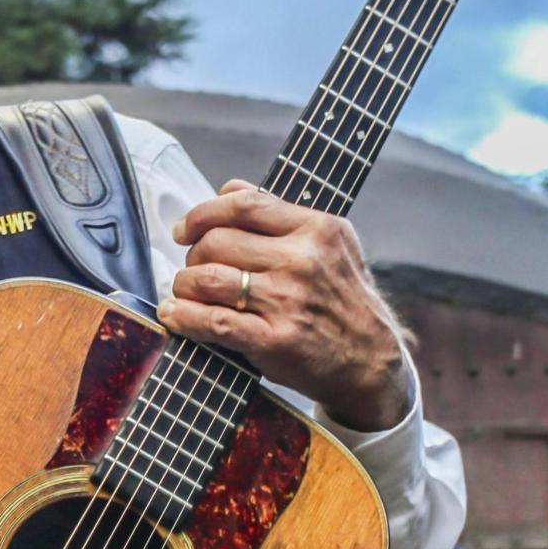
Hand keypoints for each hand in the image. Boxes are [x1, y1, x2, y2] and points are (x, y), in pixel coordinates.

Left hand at [157, 180, 410, 431]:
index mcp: (316, 228)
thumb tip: (229, 187)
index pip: (243, 204)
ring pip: (207, 278)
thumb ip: (280, 212)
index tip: (184, 229)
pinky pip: (213, 321)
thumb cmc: (343, 297)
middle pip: (217, 241)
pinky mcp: (275, 340)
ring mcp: (288, 300)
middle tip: (192, 267)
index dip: (202, 213)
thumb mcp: (330, 243)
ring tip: (185, 291)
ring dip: (184, 284)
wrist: (372, 361)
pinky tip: (175, 316)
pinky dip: (184, 317)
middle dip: (193, 254)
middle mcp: (302, 260)